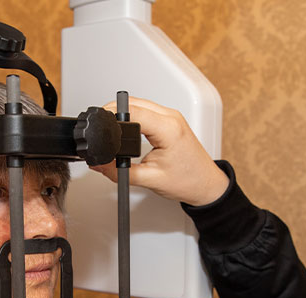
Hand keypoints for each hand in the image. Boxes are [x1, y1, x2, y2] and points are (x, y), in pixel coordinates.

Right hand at [90, 97, 227, 206]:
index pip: (133, 112)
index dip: (112, 115)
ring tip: (113, 129)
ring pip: (140, 103)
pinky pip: (148, 110)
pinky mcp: (171, 120)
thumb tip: (99, 164)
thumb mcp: (149, 179)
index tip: (100, 125)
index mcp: (168, 129)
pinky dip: (135, 116)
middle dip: (114, 113)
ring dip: (125, 113)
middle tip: (103, 129)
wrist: (206, 185)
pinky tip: (128, 127)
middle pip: (134, 103)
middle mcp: (171, 118)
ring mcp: (172, 117)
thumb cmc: (188, 181)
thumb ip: (119, 172)